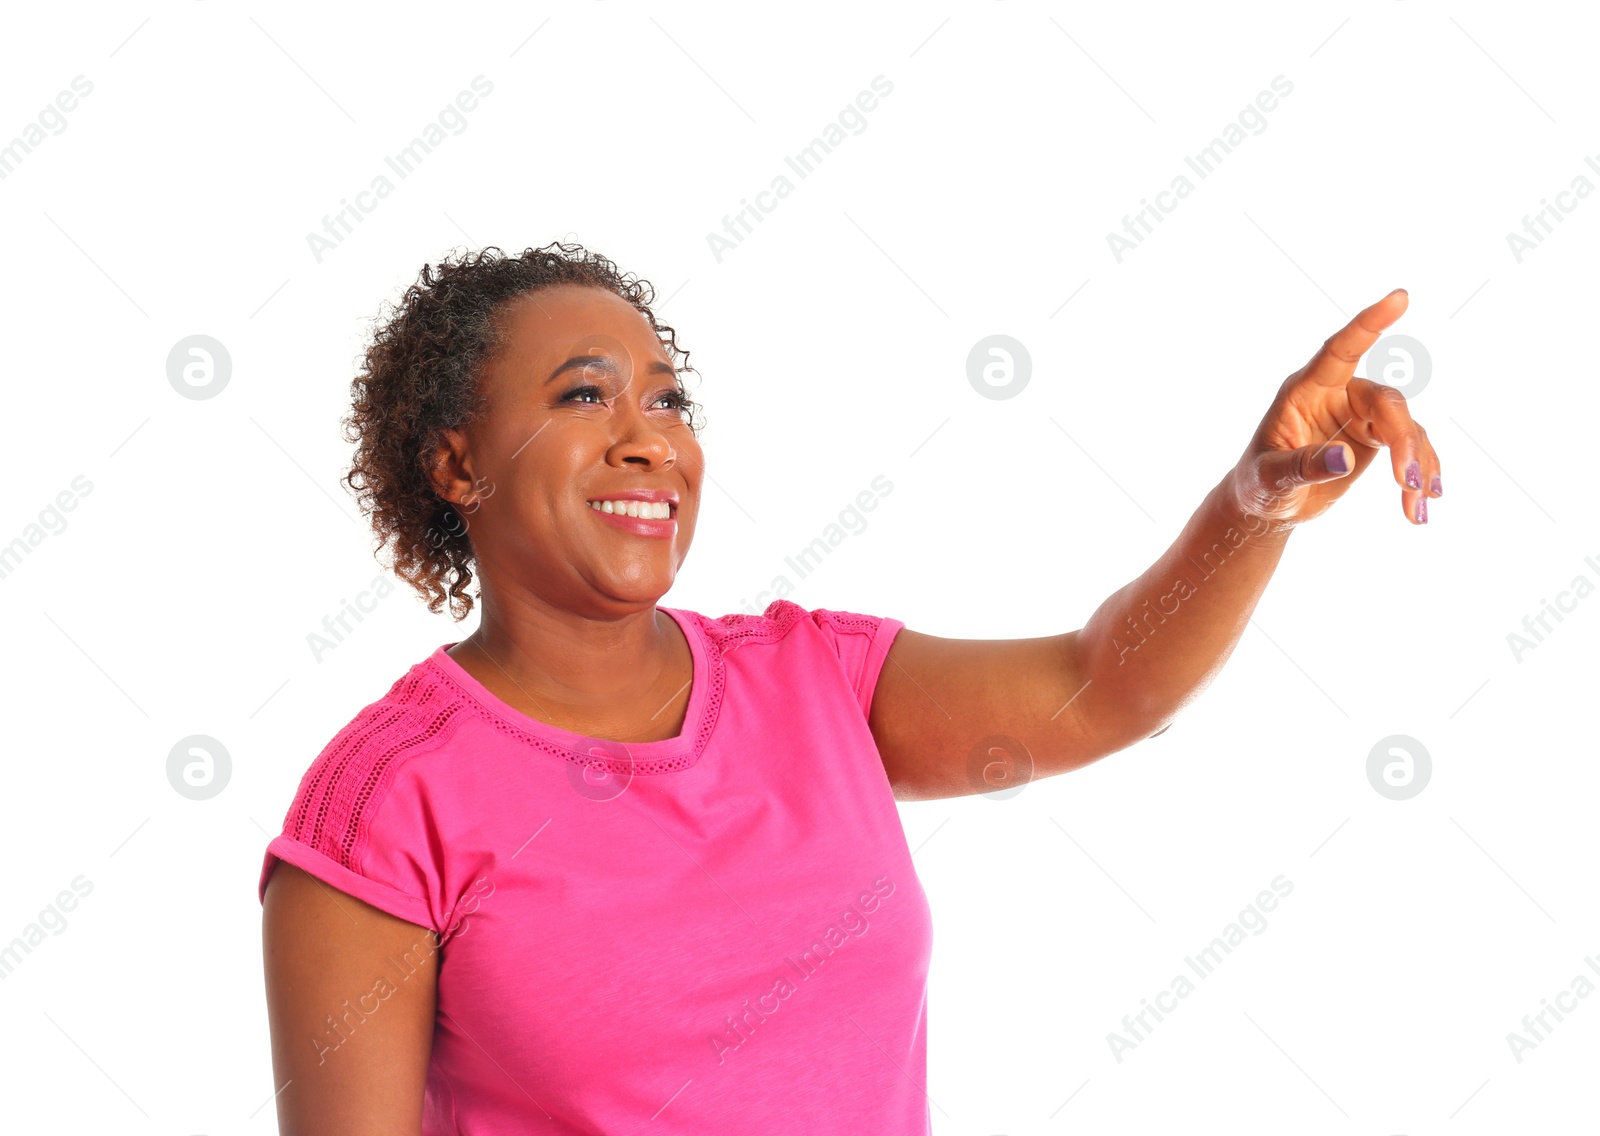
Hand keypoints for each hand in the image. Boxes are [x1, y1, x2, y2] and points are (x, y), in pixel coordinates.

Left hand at [1224, 288, 1440, 531]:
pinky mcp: (1374, 436)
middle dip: (1404, 440)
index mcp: (1304, 392)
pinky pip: (1410, 446)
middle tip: (1407, 484)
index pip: (1339, 350)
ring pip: (1405, 425)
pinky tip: (1420, 507)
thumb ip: (1302, 466)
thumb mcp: (1270, 479)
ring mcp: (1358, 415)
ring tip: (1416, 508)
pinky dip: (1420, 474)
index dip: (1368, 324)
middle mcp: (1336, 395)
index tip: (1399, 297)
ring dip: (1417, 464)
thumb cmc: (1258, 485)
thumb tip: (1344, 458)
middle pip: (1385, 401)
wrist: (1267, 505)